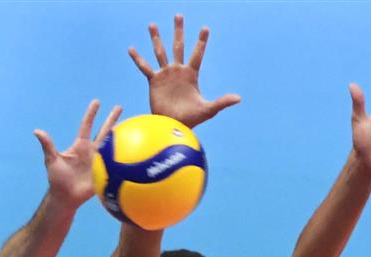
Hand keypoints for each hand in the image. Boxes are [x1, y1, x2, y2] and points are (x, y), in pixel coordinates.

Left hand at [36, 99, 122, 208]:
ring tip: (132, 125)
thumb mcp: (52, 160)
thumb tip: (37, 131)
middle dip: (112, 119)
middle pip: (104, 131)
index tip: (97, 102)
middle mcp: (92, 151)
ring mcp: (100, 161)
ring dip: (122, 136)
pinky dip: (124, 158)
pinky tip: (135, 151)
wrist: (66, 197)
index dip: (91, 114)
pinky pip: (116, 163)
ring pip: (113, 145)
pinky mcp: (105, 172)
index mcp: (80, 145)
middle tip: (120, 107)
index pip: (87, 126)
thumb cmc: (57, 179)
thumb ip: (48, 146)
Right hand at [127, 14, 239, 128]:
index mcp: (191, 75)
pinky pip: (145, 67)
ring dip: (156, 38)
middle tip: (178, 15)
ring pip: (160, 52)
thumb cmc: (191, 119)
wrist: (172, 125)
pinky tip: (131, 48)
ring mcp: (165, 75)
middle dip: (178, 31)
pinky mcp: (154, 82)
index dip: (201, 41)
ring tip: (152, 24)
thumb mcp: (208, 110)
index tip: (205, 28)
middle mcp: (177, 71)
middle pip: (178, 46)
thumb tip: (239, 98)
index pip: (197, 54)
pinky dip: (138, 58)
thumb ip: (222, 102)